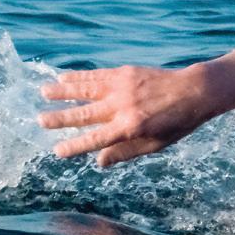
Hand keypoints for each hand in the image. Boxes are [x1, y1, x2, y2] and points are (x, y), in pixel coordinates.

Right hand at [37, 64, 216, 167]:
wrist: (195, 90)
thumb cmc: (177, 122)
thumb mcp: (156, 144)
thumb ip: (126, 151)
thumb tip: (99, 161)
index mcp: (130, 127)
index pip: (96, 139)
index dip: (75, 146)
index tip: (57, 150)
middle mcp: (123, 106)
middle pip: (84, 114)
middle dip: (60, 118)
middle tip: (39, 120)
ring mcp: (123, 87)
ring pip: (86, 90)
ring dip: (63, 91)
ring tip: (43, 92)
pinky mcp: (125, 73)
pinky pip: (97, 75)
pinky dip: (79, 76)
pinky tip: (64, 77)